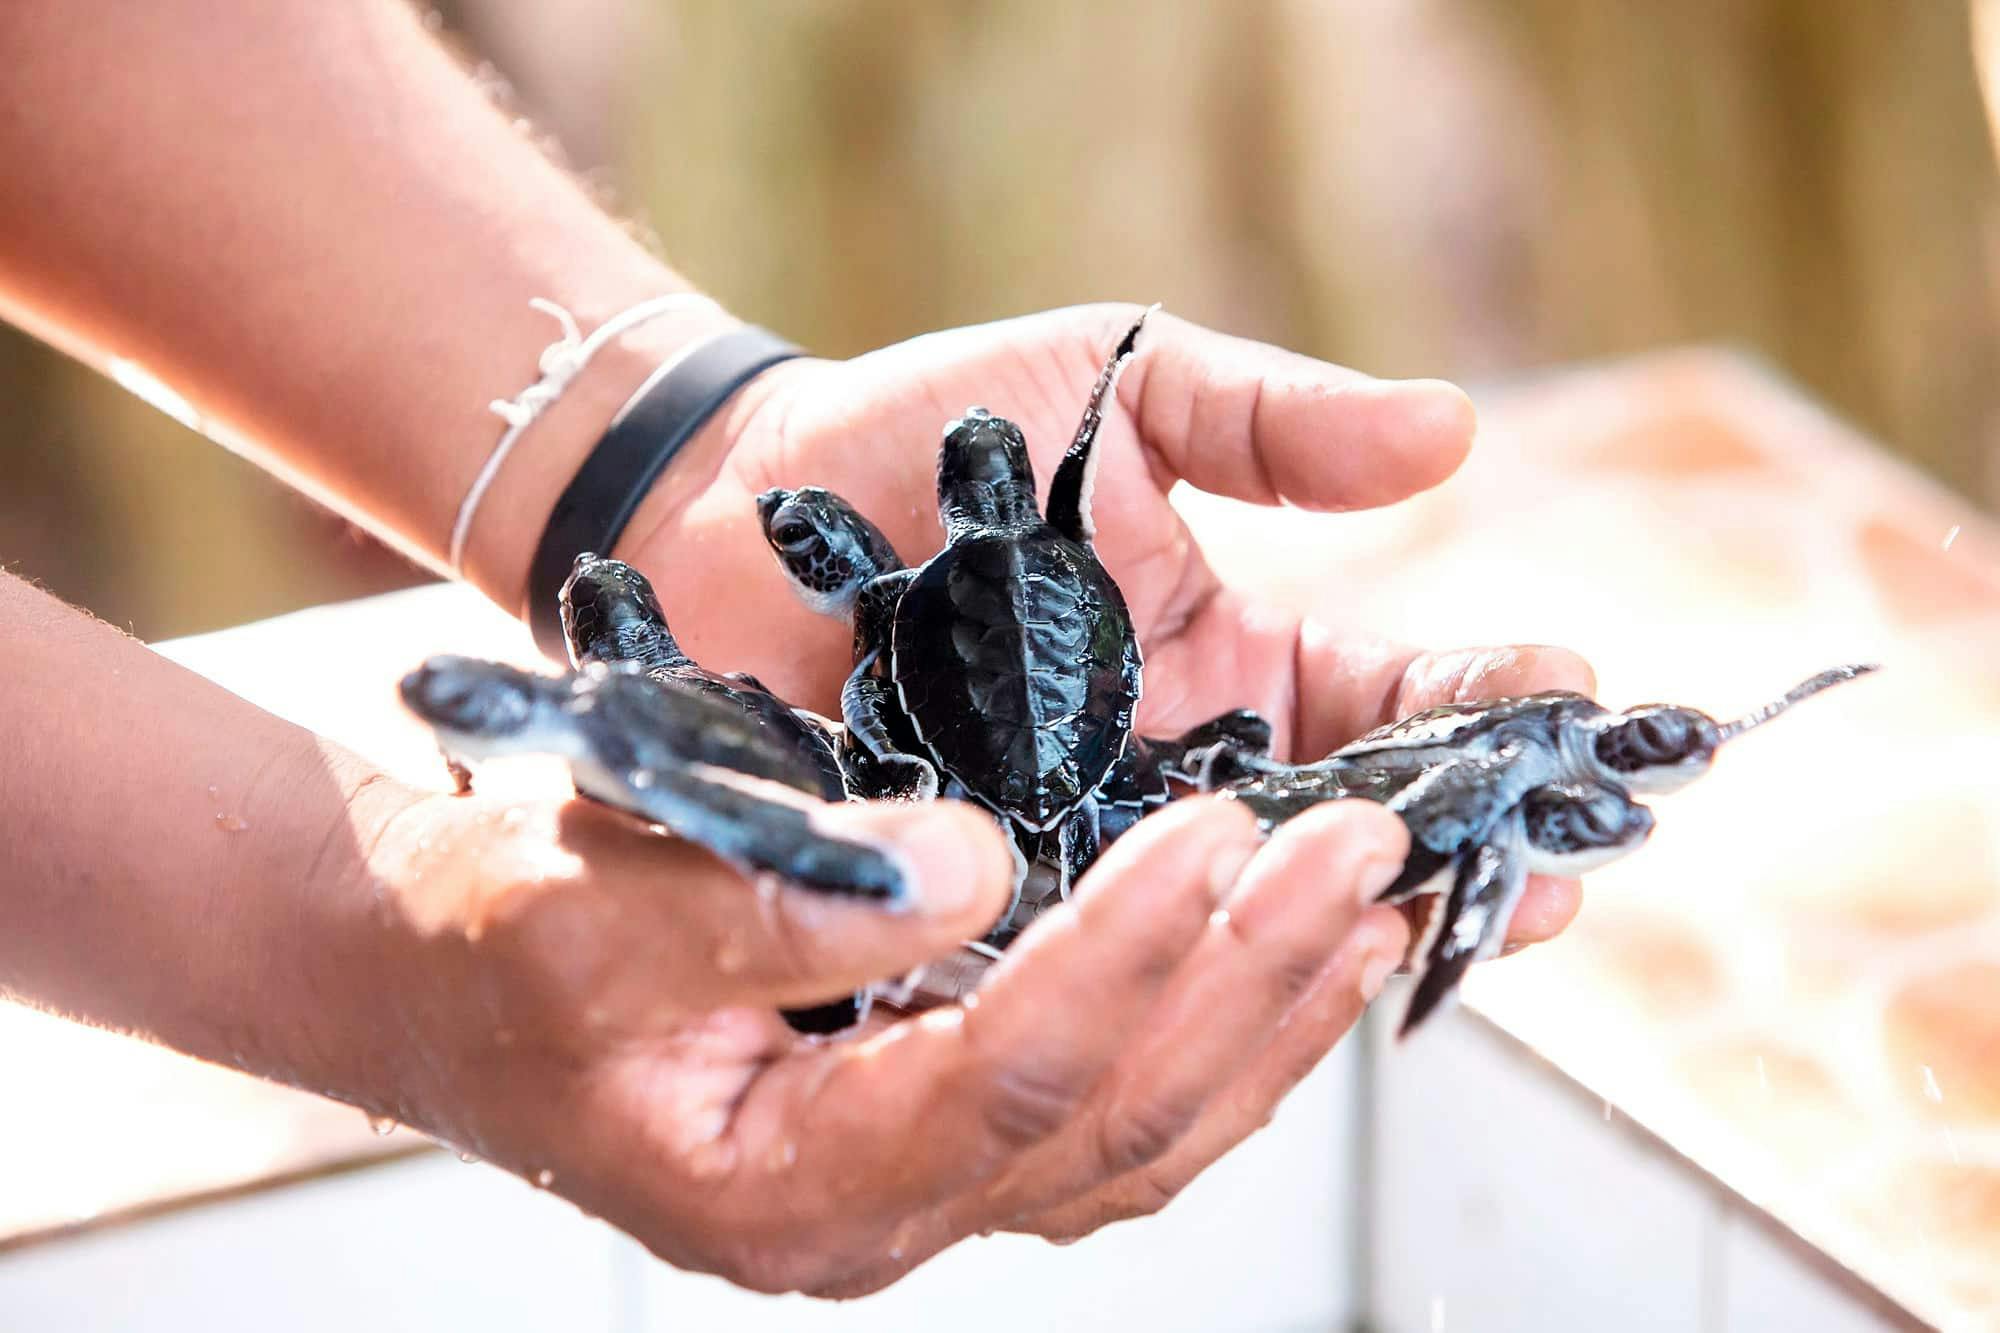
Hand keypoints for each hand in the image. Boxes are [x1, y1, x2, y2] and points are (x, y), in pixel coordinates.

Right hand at [350, 778, 1412, 1295]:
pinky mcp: (941, 1121)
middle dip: (1253, 982)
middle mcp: (876, 1210)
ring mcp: (919, 1180)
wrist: (434, 968)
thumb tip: (976, 869)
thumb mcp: (588, 909)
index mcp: (785, 1180)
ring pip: (1141, 1132)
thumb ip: (770, 900)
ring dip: (1269, 1012)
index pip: (1004, 1081)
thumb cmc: (487, 939)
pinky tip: (1285, 951)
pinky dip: (1219, 1027)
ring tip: (1371, 902)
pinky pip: (1117, 1104)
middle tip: (1365, 856)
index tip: (1214, 831)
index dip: (1121, 954)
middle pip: (1113, 1122)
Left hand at [619, 304, 1593, 944]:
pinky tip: (1220, 983)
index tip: (1573, 713)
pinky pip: (1076, 957)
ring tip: (1424, 927)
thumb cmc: (927, 434)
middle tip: (1554, 872)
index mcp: (1233, 667)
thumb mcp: (1119, 391)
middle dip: (1455, 852)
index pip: (1394, 705)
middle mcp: (1175, 782)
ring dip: (1328, 931)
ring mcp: (1078, 853)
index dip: (1489, 713)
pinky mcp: (972, 901)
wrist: (729, 495)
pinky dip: (1151, 975)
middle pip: (1342, 841)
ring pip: (1227, 925)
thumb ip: (1270, 424)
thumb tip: (1454, 432)